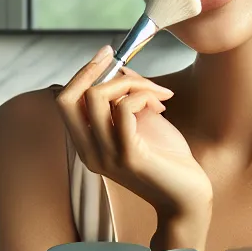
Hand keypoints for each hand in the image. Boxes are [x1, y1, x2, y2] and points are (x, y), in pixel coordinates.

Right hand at [54, 47, 212, 223]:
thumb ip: (125, 97)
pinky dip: (143, 96)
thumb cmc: (167, 158)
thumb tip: (117, 65)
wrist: (187, 196)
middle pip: (69, 97)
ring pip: (97, 97)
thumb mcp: (141, 121)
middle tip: (121, 59)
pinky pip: (124, 109)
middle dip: (95, 69)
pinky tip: (161, 104)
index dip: (82, 73)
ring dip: (130, 82)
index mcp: (88, 145)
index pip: (64, 101)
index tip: (106, 54)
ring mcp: (107, 156)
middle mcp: (90, 152)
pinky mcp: (129, 156)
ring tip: (156, 92)